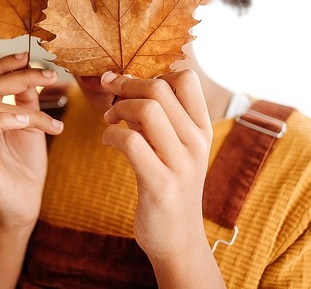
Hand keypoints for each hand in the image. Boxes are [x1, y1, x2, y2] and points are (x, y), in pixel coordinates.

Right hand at [0, 52, 63, 230]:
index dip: (4, 63)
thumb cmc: (26, 168)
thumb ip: (27, 102)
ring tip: (54, 119)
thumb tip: (31, 72)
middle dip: (17, 73)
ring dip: (27, 105)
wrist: (25, 206)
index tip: (30, 56)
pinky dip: (6, 120)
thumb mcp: (32, 127)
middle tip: (49, 75)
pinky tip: (27, 123)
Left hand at [100, 70, 213, 258]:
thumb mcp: (174, 147)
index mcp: (202, 128)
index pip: (186, 78)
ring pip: (146, 110)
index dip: (153, 73)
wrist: (178, 238)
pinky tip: (108, 141)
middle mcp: (196, 142)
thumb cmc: (169, 184)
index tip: (131, 85)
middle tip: (110, 95)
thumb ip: (159, 118)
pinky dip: (111, 135)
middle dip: (126, 85)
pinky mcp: (160, 184)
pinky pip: (131, 143)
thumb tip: (126, 83)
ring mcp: (180, 164)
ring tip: (109, 120)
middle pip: (160, 88)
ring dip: (118, 109)